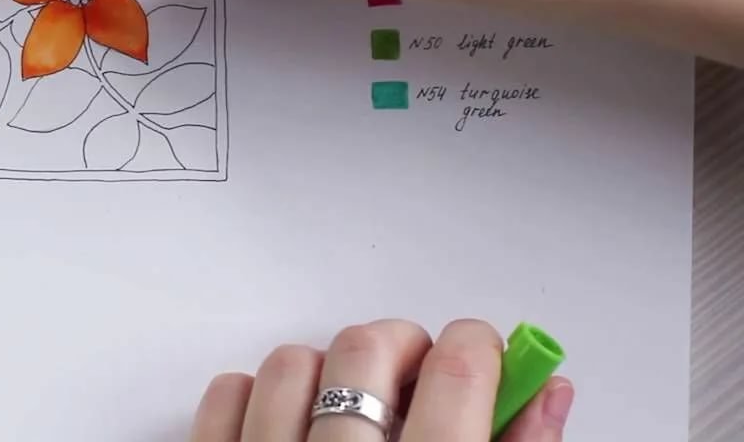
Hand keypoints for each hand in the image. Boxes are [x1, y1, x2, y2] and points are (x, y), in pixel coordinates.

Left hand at [191, 319, 573, 441]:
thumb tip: (546, 393)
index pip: (459, 372)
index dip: (479, 346)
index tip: (478, 351)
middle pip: (368, 348)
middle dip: (402, 349)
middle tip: (414, 378)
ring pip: (291, 363)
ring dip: (326, 372)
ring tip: (347, 410)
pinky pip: (224, 397)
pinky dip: (255, 398)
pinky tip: (283, 425)